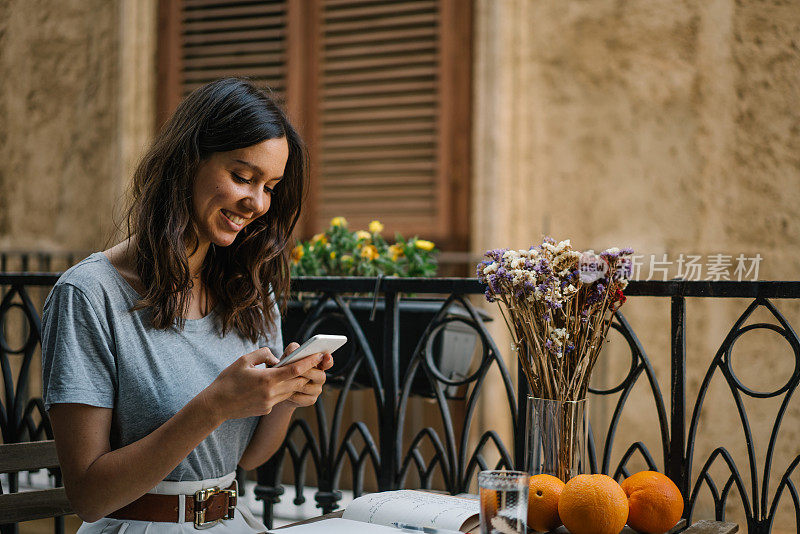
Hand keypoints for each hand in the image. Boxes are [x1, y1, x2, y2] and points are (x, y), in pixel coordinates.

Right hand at [201, 346, 324, 421]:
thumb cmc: (228, 380)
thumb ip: (263, 354)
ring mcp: (270, 404)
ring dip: (296, 382)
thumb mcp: (244, 360)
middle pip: (298, 382)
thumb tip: (276, 358)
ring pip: (291, 391)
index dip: (309, 362)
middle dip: (307, 373)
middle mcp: (271, 393)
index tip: (318, 355)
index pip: (295, 369)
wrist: (216, 405)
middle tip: (314, 363)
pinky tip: (278, 384)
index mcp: (267, 379)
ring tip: (299, 371)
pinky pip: (280, 398)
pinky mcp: (266, 410)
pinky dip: (283, 390)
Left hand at [279, 342, 333, 408]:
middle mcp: (320, 376)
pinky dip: (293, 395)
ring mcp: (317, 389)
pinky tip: (286, 393)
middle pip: (320, 375)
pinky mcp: (311, 400)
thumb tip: (295, 351)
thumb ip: (293, 350)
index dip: (328, 360)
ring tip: (286, 381)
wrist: (281, 388)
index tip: (326, 356)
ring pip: (309, 387)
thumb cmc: (285, 368)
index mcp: (318, 364)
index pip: (328, 362)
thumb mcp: (287, 356)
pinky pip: (302, 398)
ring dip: (296, 384)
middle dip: (307, 372)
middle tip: (296, 370)